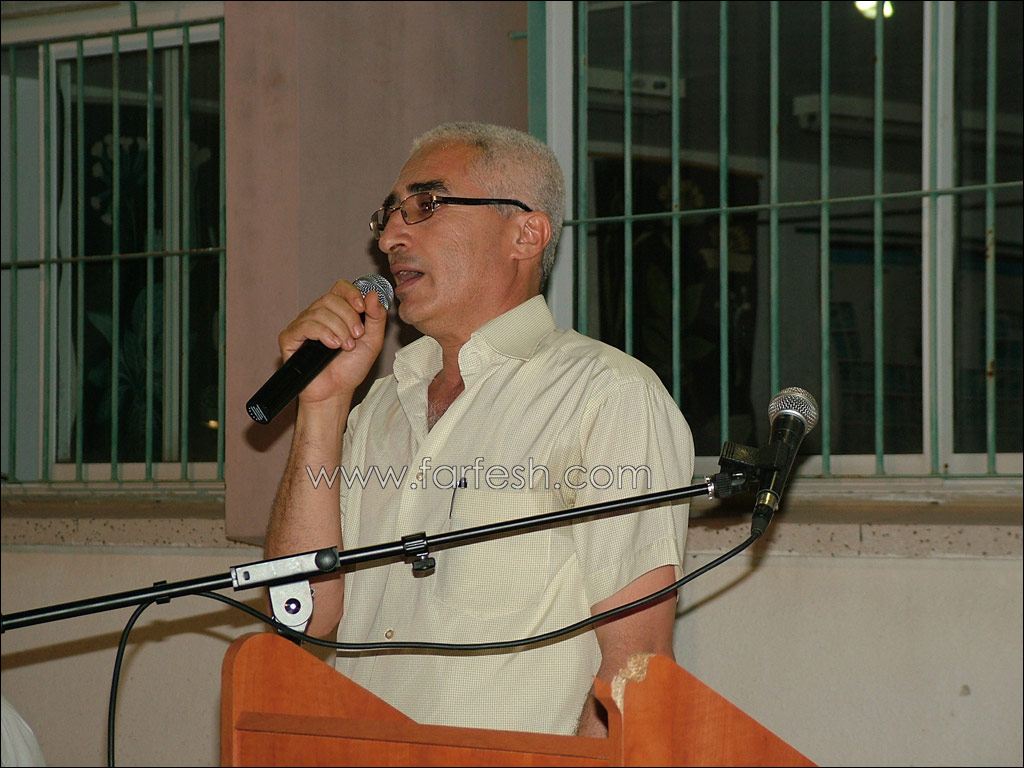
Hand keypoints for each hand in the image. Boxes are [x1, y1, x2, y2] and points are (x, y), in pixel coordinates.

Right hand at [277, 279, 388, 405]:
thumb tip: (372, 295)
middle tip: (356, 336)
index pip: (340, 288)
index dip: (351, 293)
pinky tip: (332, 346)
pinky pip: (305, 325)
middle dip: (348, 317)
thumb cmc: (350, 369)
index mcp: (336, 312)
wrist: (336, 392)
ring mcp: (302, 325)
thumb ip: (376, 318)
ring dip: (338, 329)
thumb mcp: (373, 342)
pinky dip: (323, 333)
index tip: (362, 308)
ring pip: (319, 311)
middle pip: (330, 298)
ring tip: (345, 346)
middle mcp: (317, 315)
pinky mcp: (290, 338)